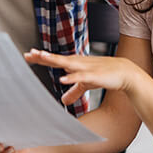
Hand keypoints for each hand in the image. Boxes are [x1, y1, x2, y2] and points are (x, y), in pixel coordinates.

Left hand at [24, 49, 143, 104]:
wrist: (125, 73)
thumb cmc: (104, 75)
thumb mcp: (86, 84)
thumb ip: (74, 91)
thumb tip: (63, 100)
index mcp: (75, 64)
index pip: (55, 59)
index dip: (42, 57)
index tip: (28, 55)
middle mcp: (78, 63)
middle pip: (57, 59)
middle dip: (43, 56)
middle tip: (29, 53)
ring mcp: (86, 68)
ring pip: (67, 63)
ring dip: (54, 60)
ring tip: (42, 57)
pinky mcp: (94, 75)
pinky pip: (81, 77)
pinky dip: (72, 78)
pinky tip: (63, 79)